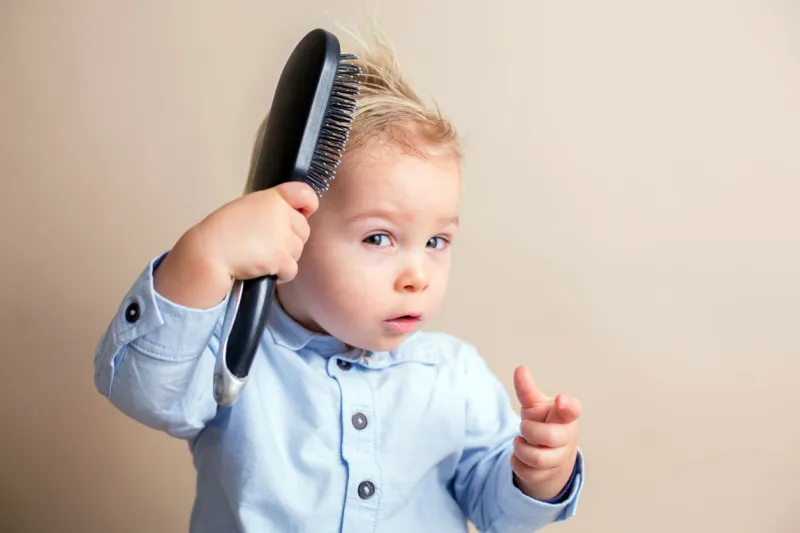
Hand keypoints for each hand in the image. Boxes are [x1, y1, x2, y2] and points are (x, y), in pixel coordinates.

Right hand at [154, 182, 318, 308]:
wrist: (209, 252)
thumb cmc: (222, 232)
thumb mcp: (247, 208)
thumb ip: (270, 209)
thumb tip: (288, 217)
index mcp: (271, 198)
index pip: (303, 193)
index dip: (309, 203)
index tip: (306, 211)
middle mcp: (280, 215)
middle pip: (304, 229)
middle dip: (292, 239)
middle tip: (270, 245)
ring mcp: (282, 237)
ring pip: (298, 251)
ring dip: (286, 257)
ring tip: (263, 257)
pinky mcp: (281, 259)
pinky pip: (292, 270)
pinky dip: (282, 274)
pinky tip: (267, 270)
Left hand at [510, 365, 580, 501]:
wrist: (551, 454)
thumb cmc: (545, 423)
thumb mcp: (536, 405)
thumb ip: (527, 390)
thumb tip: (520, 368)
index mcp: (564, 416)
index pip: (572, 410)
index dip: (568, 406)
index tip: (562, 399)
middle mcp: (565, 438)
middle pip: (551, 436)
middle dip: (531, 430)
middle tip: (524, 426)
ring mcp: (558, 458)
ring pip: (538, 459)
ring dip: (521, 449)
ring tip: (519, 441)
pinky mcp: (546, 475)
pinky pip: (528, 473)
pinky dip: (517, 463)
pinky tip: (518, 456)